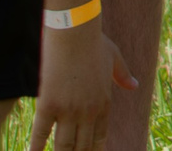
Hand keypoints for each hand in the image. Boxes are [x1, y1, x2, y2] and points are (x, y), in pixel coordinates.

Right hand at [30, 20, 137, 150]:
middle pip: (82, 146)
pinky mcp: (48, 106)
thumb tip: (135, 85)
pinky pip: (40, 134)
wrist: (74, 33)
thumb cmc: (93, 43)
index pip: (100, 137)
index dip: (93, 150)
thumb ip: (123, 75)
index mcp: (104, 102)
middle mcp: (88, 111)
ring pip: (64, 146)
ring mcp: (68, 110)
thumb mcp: (114, 58)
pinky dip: (36, 148)